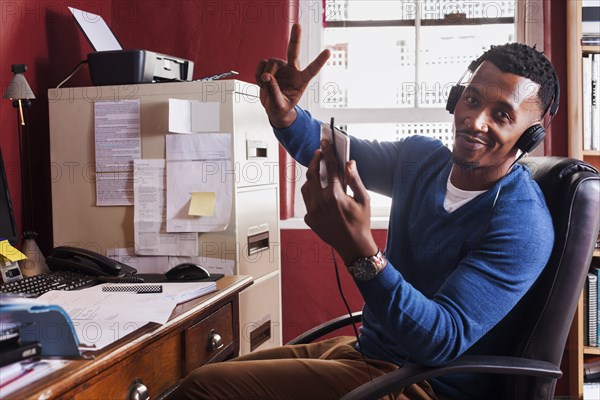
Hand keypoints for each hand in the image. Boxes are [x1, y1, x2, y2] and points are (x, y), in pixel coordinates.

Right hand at [255, 23, 329, 128]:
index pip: (312, 70)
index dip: (319, 61)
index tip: (328, 52)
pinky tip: (262, 82)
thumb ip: (274, 92)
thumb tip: (266, 76)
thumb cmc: (281, 108)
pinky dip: (258, 74)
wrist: (273, 108)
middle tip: (297, 25)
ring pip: (272, 62)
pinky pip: (262, 64)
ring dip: (265, 75)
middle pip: (294, 52)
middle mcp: (292, 71)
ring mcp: (282, 67)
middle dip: (295, 38)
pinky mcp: (271, 66)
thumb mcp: (279, 105)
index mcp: (301, 81)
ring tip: (266, 87)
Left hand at [301, 140, 377, 264]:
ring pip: (306, 187)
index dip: (327, 152)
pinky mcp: (309, 219)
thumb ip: (355, 179)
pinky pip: (307, 201)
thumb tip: (349, 164)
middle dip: (314, 160)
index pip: (329, 167)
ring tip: (318, 172)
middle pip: (311, 174)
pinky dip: (312, 193)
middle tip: (319, 153)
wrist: (353, 246)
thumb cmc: (361, 223)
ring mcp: (313, 211)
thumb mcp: (363, 199)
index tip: (326, 142)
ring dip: (311, 177)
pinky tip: (320, 192)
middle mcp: (321, 202)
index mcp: (335, 196)